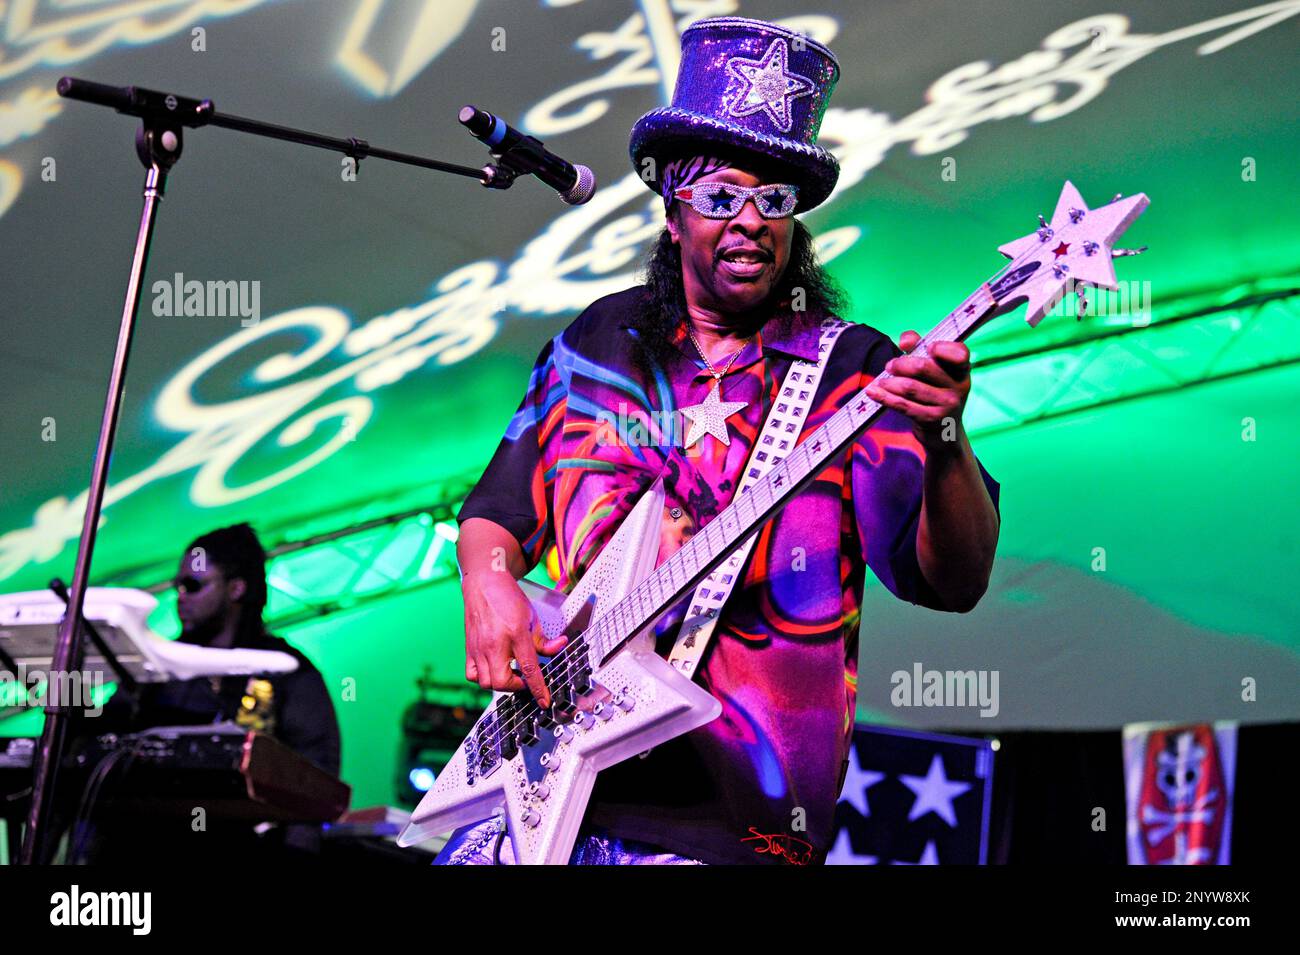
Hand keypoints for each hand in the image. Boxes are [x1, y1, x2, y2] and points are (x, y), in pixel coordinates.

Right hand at [461, 570, 568, 706]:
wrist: (484, 584)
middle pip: (501, 682)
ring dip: (501, 684)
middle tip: (525, 679)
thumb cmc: (507, 598)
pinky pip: (472, 675)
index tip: (544, 701)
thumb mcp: (533, 617)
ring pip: (486, 683)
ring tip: (510, 673)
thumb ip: (544, 639)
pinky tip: (493, 670)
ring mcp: (478, 648)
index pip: (528, 668)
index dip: (537, 688)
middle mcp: (494, 643)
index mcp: (515, 633)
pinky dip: (484, 679)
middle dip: (517, 687)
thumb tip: (559, 648)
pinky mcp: (469, 649)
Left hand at [864, 330, 971, 452]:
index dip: (941, 347)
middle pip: (924, 367)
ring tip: (882, 381)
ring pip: (910, 387)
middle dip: (900, 364)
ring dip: (890, 382)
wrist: (945, 431)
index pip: (959, 353)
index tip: (925, 347)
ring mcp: (947, 405)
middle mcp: (959, 386)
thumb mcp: (935, 369)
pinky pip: (903, 405)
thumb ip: (920, 346)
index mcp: (962, 369)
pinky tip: (872, 391)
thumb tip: (906, 340)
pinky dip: (884, 397)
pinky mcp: (931, 420)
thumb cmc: (935, 390)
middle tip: (890, 366)